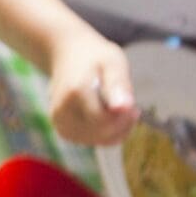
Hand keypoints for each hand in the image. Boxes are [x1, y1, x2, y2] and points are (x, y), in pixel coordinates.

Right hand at [47, 33, 136, 147]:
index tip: (135, 106)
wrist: (66, 55)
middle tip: (130, 107)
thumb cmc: (94, 56)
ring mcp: (60, 122)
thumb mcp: (112, 61)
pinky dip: (106, 134)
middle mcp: (61, 111)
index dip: (124, 118)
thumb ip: (118, 84)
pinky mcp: (63, 130)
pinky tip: (110, 118)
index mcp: (74, 92)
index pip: (104, 121)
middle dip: (121, 124)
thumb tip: (124, 108)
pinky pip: (92, 141)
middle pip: (101, 133)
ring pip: (97, 141)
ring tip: (118, 110)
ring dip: (115, 130)